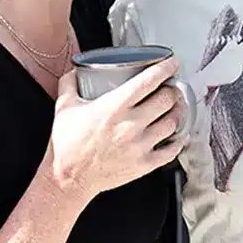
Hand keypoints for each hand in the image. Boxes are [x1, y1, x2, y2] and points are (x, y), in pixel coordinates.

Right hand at [47, 60, 185, 199]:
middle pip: (167, 99)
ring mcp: (140, 145)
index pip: (148, 81)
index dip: (165, 68)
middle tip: (170, 87)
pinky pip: (171, 150)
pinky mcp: (144, 164)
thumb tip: (75, 71)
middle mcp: (130, 125)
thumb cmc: (66, 145)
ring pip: (173, 123)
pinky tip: (175, 136)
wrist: (68, 178)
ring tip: (174, 108)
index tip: (171, 63)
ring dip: (177, 112)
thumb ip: (69, 83)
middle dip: (172, 89)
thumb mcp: (64, 106)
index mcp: (113, 107)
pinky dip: (177, 141)